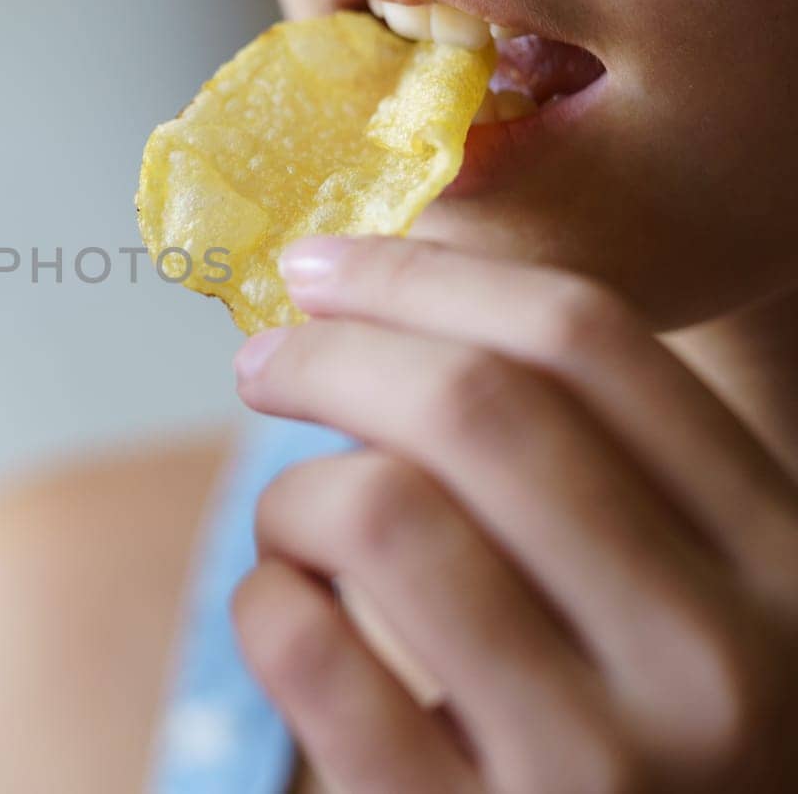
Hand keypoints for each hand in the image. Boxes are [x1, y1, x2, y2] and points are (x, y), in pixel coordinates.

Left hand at [230, 235, 797, 792]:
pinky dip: (265, 604)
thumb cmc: (651, 748)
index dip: (425, 274)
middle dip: (334, 351)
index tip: (321, 264)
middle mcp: (724, 662)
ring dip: (292, 495)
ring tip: (295, 529)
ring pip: (377, 510)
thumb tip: (389, 290)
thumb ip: (598, 471)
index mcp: (790, 563)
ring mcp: (605, 770)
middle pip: (477, 404)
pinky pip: (307, 650)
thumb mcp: (688, 600)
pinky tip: (288, 616)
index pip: (590, 343)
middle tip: (262, 360)